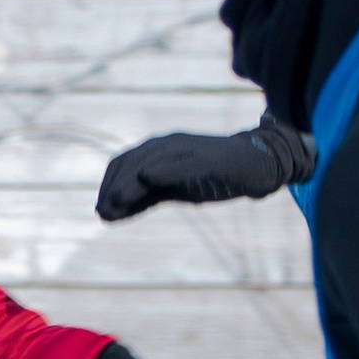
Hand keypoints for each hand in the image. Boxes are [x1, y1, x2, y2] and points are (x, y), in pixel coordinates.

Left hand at [95, 115, 315, 220]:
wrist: (257, 164)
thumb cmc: (213, 176)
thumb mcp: (173, 190)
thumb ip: (144, 198)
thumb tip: (109, 214)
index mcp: (158, 150)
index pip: (122, 163)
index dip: (107, 187)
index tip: (101, 212)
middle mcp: (168, 144)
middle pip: (129, 162)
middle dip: (112, 189)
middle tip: (103, 214)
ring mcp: (187, 149)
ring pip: (148, 162)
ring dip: (128, 185)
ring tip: (115, 207)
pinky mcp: (206, 158)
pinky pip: (179, 163)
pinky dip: (159, 171)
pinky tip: (146, 181)